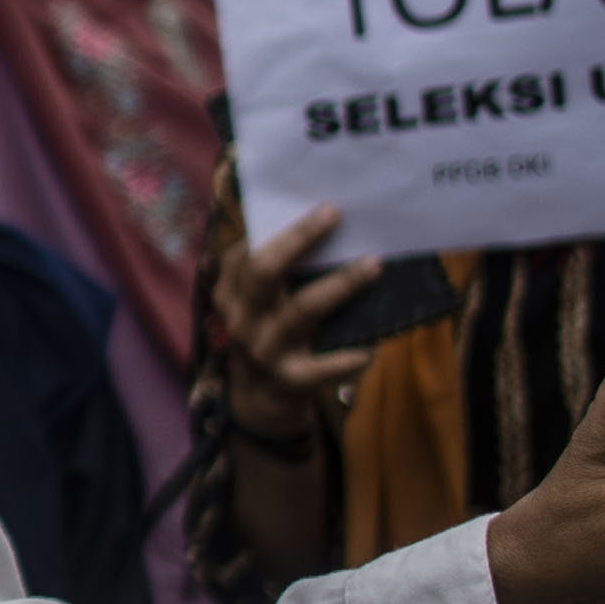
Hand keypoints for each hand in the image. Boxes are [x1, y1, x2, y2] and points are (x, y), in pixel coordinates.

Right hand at [213, 195, 376, 435]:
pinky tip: (368, 350)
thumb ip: (281, 270)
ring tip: (373, 265)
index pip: (248, 252)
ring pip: (300, 311)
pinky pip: (317, 369)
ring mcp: (263, 348)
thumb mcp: (263, 300)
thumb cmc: (273, 329)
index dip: (285, 228)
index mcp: (231, 290)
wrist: (261, 397)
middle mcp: (241, 316)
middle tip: (336, 215)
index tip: (328, 206)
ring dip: (339, 285)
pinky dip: (343, 359)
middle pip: (264, 270)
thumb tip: (332, 227)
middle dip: (300, 239)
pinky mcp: (288, 379)